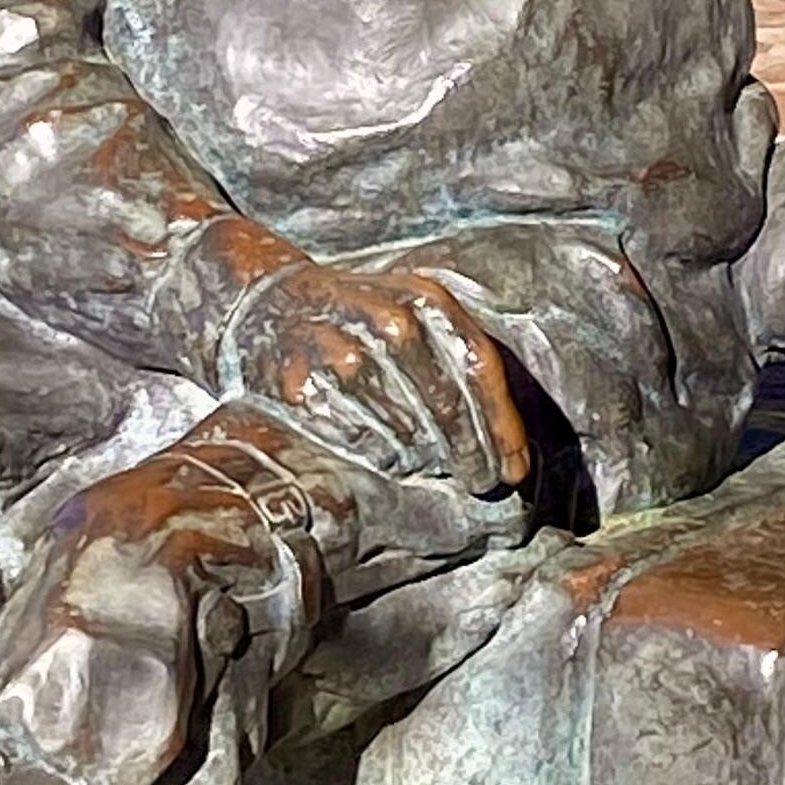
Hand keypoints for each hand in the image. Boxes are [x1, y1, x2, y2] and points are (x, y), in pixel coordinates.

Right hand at [217, 261, 530, 494]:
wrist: (270, 302)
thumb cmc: (358, 319)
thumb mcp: (414, 312)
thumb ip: (457, 358)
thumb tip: (506, 440)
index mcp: (426, 301)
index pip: (479, 368)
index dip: (502, 425)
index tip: (514, 466)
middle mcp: (390, 322)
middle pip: (448, 406)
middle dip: (472, 454)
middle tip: (481, 484)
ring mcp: (346, 352)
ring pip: (407, 431)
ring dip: (424, 459)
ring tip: (427, 467)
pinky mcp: (305, 384)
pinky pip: (358, 439)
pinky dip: (378, 456)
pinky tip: (383, 456)